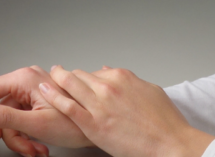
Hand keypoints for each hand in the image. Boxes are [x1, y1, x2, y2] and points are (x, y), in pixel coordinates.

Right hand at [0, 65, 93, 156]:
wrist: (100, 127)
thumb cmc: (76, 123)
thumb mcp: (35, 124)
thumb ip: (4, 117)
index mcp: (24, 79)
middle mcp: (28, 81)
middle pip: (1, 109)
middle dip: (11, 133)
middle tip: (22, 146)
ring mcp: (34, 91)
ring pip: (12, 118)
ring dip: (22, 138)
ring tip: (36, 148)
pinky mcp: (40, 101)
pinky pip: (24, 118)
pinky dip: (29, 134)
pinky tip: (40, 144)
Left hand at [40, 65, 214, 156]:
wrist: (170, 143)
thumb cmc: (165, 122)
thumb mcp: (149, 91)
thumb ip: (128, 81)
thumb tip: (111, 73)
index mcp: (122, 77)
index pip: (95, 71)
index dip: (85, 78)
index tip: (79, 81)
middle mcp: (108, 86)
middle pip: (79, 75)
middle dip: (68, 77)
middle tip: (58, 77)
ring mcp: (99, 104)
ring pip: (70, 85)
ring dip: (56, 79)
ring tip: (47, 79)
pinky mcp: (92, 123)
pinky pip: (67, 106)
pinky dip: (53, 96)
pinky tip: (44, 91)